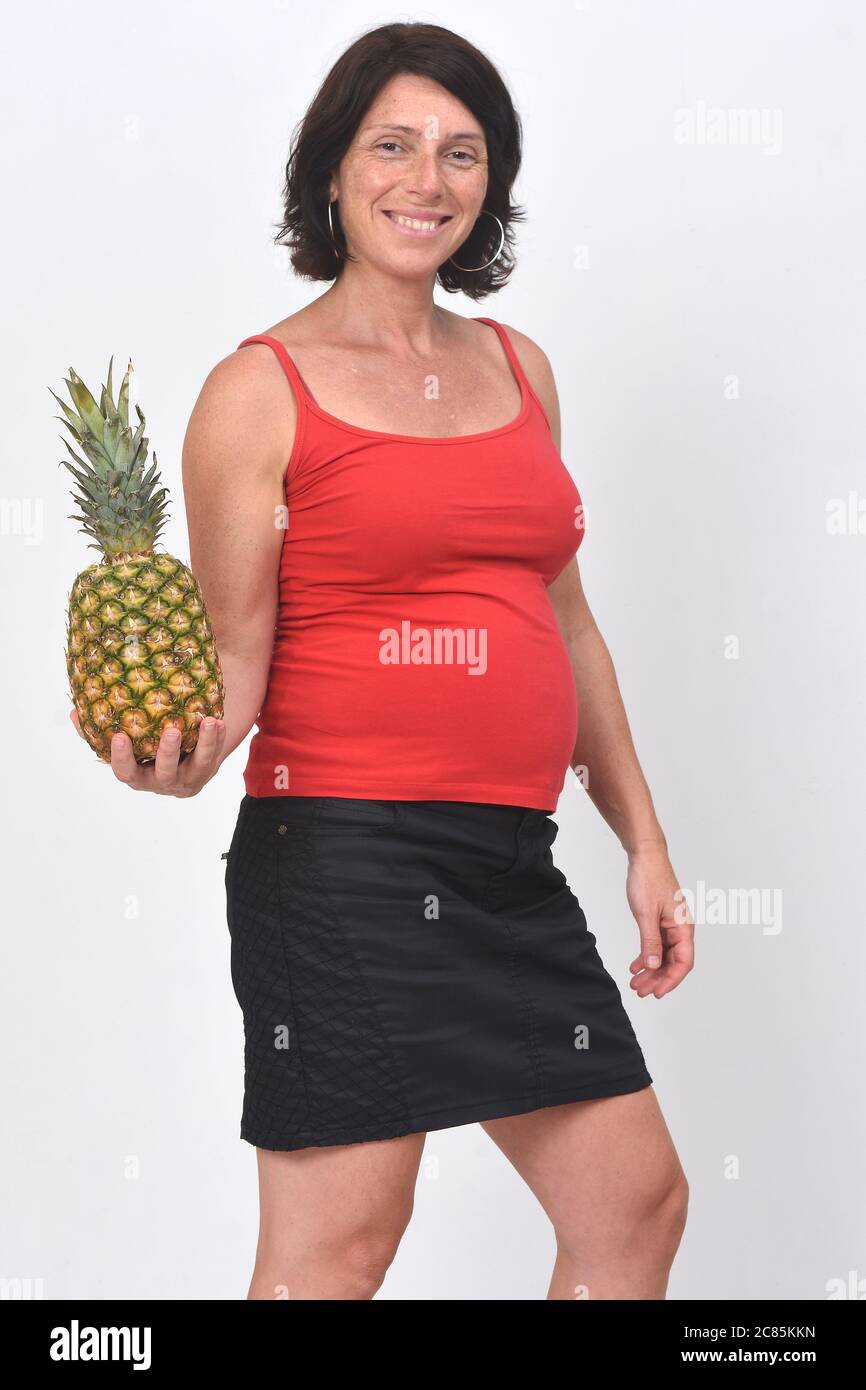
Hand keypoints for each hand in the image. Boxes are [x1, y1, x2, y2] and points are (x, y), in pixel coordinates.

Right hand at [70, 707, 226, 796]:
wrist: (180, 755)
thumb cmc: (144, 746)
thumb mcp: (125, 742)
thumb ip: (97, 731)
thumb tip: (74, 712)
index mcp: (138, 775)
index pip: (126, 773)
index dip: (122, 758)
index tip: (120, 736)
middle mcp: (162, 781)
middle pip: (164, 773)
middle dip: (167, 753)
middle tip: (171, 731)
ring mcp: (187, 778)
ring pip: (198, 765)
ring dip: (204, 743)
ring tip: (207, 721)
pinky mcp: (207, 771)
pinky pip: (215, 755)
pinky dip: (217, 738)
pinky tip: (218, 721)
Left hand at [625, 844, 693, 998]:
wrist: (645, 856)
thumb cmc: (649, 879)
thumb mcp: (646, 914)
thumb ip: (650, 941)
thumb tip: (654, 966)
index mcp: (683, 927)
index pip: (683, 962)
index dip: (671, 980)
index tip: (656, 992)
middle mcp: (680, 929)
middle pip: (673, 962)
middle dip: (657, 979)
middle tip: (639, 990)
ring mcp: (670, 925)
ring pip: (663, 955)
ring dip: (651, 970)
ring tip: (635, 982)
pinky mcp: (660, 921)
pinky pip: (656, 945)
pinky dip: (647, 956)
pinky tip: (635, 965)